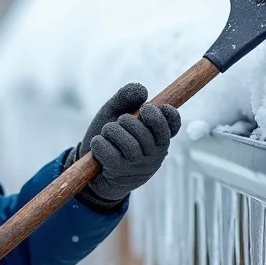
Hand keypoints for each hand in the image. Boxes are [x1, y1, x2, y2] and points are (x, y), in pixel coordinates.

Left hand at [67, 83, 181, 210]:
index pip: (173, 124)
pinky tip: (98, 144)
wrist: (93, 169)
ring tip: (106, 132)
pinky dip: (99, 144)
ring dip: (111, 132)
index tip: (146, 108)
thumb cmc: (110, 137)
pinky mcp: (119, 173)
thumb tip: (143, 91)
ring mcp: (137, 166)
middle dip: (126, 121)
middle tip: (119, 122)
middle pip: (145, 132)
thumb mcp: (115, 113)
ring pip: (128, 144)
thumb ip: (127, 98)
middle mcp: (154, 154)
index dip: (163, 114)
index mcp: (159, 138)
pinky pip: (110, 153)